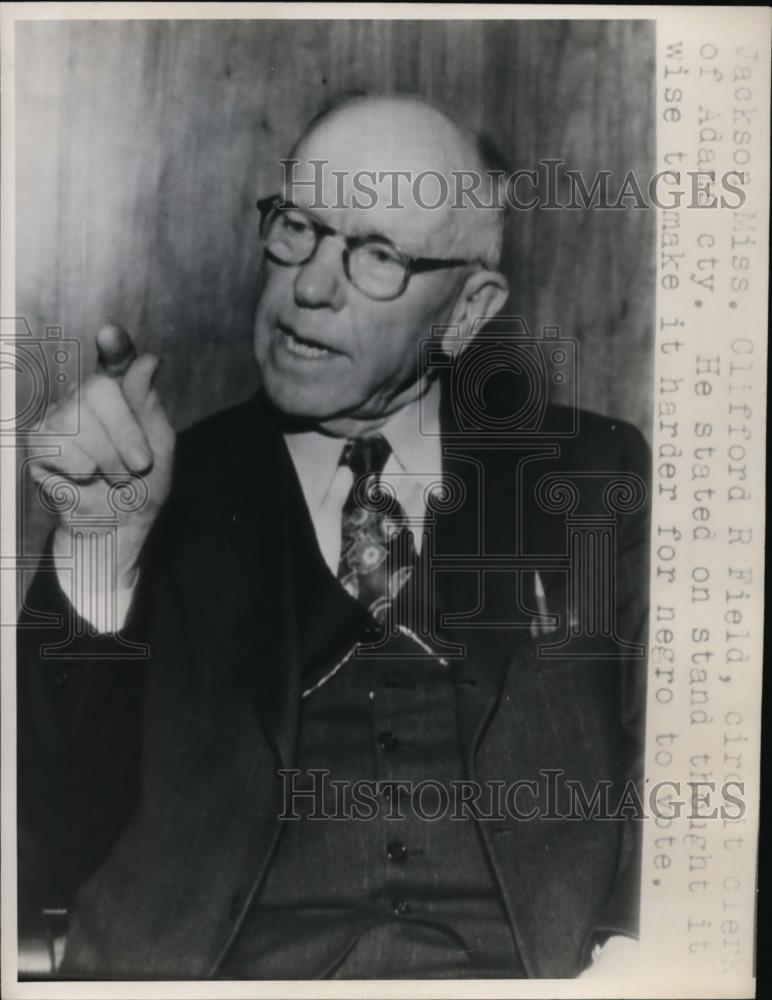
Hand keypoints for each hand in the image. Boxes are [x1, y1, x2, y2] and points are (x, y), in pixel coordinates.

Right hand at [29, 324, 174, 587]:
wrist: (121, 525)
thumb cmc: (144, 483)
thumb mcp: (159, 444)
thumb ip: (149, 403)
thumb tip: (148, 359)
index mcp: (118, 392)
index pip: (114, 362)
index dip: (114, 348)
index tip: (111, 335)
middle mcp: (83, 397)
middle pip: (100, 390)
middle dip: (127, 435)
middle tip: (138, 465)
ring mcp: (58, 418)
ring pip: (79, 421)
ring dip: (108, 458)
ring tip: (116, 477)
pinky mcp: (39, 444)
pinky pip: (61, 446)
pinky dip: (83, 469)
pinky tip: (87, 478)